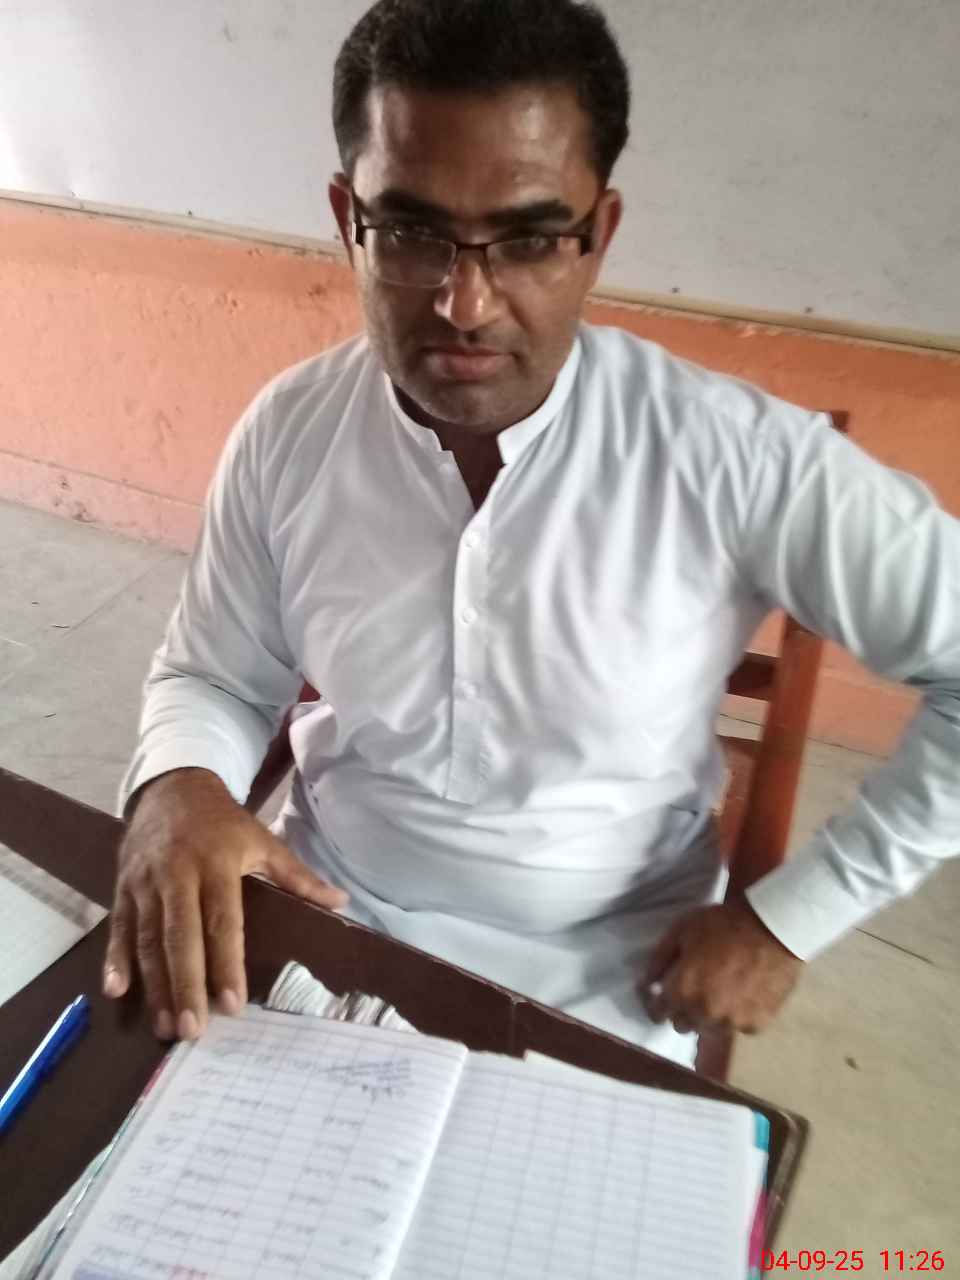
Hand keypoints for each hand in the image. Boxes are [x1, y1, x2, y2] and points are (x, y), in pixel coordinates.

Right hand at [103, 768, 347, 1040]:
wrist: (173, 786)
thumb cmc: (223, 822)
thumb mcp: (262, 840)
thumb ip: (297, 877)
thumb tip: (340, 902)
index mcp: (216, 864)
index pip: (222, 922)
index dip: (226, 964)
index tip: (233, 1004)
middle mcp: (177, 874)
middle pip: (180, 937)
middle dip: (186, 985)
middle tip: (193, 1030)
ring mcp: (145, 882)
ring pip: (148, 939)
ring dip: (155, 985)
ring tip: (166, 1025)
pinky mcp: (123, 885)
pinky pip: (119, 926)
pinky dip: (114, 959)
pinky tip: (115, 991)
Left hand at [640, 898, 801, 1035]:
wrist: (773, 928)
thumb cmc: (723, 924)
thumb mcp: (681, 930)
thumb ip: (659, 959)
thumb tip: (646, 983)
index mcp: (680, 991)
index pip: (657, 1013)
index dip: (658, 1002)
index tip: (663, 994)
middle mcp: (702, 1014)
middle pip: (682, 1024)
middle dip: (683, 1008)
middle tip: (695, 987)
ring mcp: (731, 1023)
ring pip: (709, 1029)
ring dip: (709, 1016)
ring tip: (720, 990)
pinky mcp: (756, 1025)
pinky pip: (737, 1027)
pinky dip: (736, 1015)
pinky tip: (743, 993)